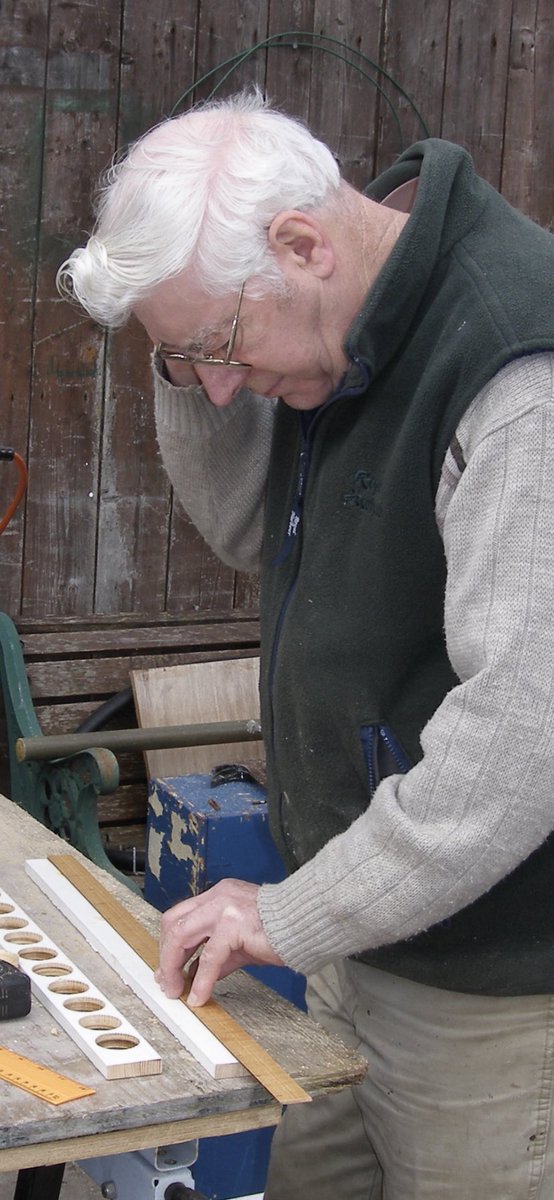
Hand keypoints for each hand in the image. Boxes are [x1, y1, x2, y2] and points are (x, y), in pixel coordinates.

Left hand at [156, 879, 283, 1005]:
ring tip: (175, 991)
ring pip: (182, 936)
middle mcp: (217, 897)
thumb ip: (218, 954)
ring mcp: (224, 908)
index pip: (180, 916)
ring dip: (173, 968)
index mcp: (218, 896)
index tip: (167, 969)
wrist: (308, 922)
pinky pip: (209, 958)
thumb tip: (197, 974)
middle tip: (166, 983)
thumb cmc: (281, 930)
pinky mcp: (234, 925)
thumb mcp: (241, 942)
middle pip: (173, 923)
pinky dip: (200, 981)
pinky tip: (199, 996)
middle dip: (166, 956)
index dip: (169, 944)